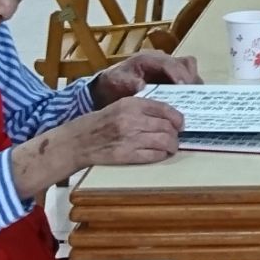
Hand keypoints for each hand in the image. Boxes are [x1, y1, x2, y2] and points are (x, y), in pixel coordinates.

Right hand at [67, 96, 185, 166]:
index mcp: (131, 104)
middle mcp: (132, 119)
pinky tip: (162, 153)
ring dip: (172, 145)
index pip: (164, 108)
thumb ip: (141, 108)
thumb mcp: (119, 106)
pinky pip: (154, 155)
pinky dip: (162, 155)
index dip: (177, 117)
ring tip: (172, 146)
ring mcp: (130, 138)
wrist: (78, 141)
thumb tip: (168, 115)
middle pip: (167, 126)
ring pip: (164, 141)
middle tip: (177, 136)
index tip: (180, 123)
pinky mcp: (127, 155)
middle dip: (176, 133)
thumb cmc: (100, 123)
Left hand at [89, 50, 201, 104]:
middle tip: (192, 96)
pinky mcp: (173, 78)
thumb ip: (128, 83)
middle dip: (190, 79)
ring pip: (190, 71)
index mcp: (148, 58)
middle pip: (185, 64)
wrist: (110, 86)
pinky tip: (188, 103)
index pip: (168, 62)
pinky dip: (190, 90)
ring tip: (193, 101)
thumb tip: (141, 86)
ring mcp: (169, 69)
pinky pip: (188, 80)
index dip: (177, 73)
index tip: (183, 86)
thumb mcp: (117, 82)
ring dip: (193, 85)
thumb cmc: (115, 83)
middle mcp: (162, 60)